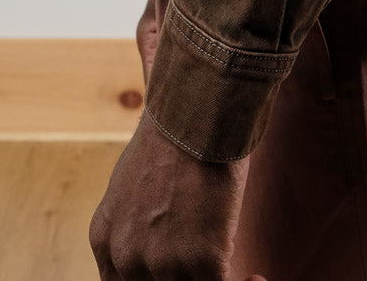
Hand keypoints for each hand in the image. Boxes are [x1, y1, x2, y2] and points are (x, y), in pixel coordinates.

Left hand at [87, 0, 267, 279]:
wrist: (200, 103)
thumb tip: (159, 223)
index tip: (190, 274)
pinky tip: (263, 276)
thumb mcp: (138, 176)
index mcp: (104, 236)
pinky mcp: (199, 264)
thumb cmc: (181, 129)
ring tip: (251, 274)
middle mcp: (124, 257)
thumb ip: (138, 213)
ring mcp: (158, 265)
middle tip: (223, 271)